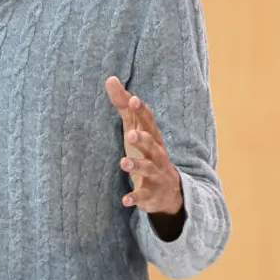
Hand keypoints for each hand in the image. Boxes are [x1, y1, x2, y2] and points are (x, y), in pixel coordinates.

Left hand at [105, 76, 183, 215]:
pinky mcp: (151, 194)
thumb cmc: (147, 152)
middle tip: (131, 134)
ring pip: (149, 169)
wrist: (169, 191)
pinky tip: (125, 200)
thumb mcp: (135, 128)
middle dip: (143, 139)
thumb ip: (124, 106)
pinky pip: (144, 196)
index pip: (149, 121)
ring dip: (137, 166)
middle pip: (152, 145)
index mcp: (153, 137)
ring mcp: (156, 175)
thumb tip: (110, 79)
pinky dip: (135, 198)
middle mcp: (158, 155)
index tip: (133, 99)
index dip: (141, 111)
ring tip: (124, 164)